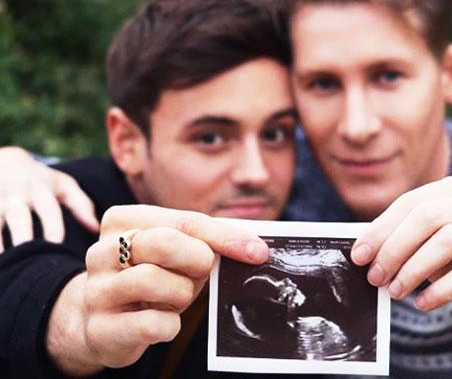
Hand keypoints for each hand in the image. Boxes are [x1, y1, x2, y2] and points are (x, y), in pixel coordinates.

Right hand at [0, 147, 98, 251]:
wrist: (6, 160)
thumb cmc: (42, 180)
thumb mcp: (63, 185)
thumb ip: (81, 205)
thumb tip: (95, 228)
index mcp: (40, 189)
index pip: (49, 209)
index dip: (53, 226)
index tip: (57, 245)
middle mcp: (16, 195)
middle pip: (18, 216)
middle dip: (22, 235)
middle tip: (27, 256)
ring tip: (3, 263)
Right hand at [47, 204, 268, 373]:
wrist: (101, 320)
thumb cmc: (151, 276)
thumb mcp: (177, 251)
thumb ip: (208, 241)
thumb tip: (256, 248)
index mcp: (122, 220)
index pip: (184, 220)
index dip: (225, 237)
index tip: (257, 252)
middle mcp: (101, 251)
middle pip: (163, 243)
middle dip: (196, 261)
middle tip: (202, 272)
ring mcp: (96, 290)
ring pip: (151, 280)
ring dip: (180, 293)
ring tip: (176, 297)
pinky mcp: (100, 328)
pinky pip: (151, 324)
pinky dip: (169, 324)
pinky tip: (164, 321)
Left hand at [350, 170, 451, 331]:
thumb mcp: (438, 242)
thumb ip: (408, 237)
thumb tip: (364, 249)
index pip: (413, 202)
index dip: (381, 228)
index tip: (358, 254)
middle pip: (428, 217)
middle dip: (393, 247)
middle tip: (373, 275)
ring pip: (447, 241)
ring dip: (413, 269)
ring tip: (394, 290)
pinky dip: (439, 290)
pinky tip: (422, 303)